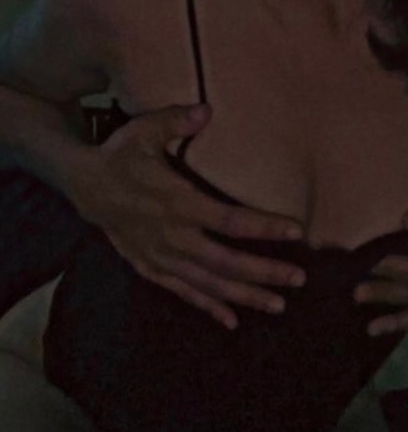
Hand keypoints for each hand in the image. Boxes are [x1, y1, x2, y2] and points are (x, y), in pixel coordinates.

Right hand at [69, 103, 305, 330]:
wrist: (84, 186)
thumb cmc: (120, 155)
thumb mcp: (143, 131)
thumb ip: (175, 121)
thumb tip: (206, 110)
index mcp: (177, 203)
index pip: (229, 220)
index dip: (263, 227)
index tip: (296, 231)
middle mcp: (172, 236)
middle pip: (225, 262)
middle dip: (264, 272)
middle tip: (298, 278)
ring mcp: (161, 257)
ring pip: (208, 284)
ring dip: (244, 295)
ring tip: (278, 304)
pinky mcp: (150, 267)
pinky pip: (182, 292)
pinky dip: (208, 307)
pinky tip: (233, 320)